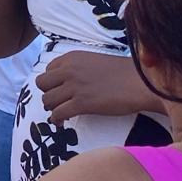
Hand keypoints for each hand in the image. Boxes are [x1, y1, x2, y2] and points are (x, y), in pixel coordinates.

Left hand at [36, 51, 158, 122]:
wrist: (140, 83)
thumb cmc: (123, 73)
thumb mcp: (94, 61)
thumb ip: (77, 68)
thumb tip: (65, 81)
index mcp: (71, 58)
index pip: (48, 70)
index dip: (52, 82)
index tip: (60, 89)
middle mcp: (69, 70)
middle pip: (41, 84)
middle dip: (48, 93)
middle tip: (59, 101)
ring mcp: (74, 87)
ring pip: (47, 100)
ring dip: (52, 108)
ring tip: (61, 112)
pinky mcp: (82, 104)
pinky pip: (57, 113)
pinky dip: (57, 119)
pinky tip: (62, 122)